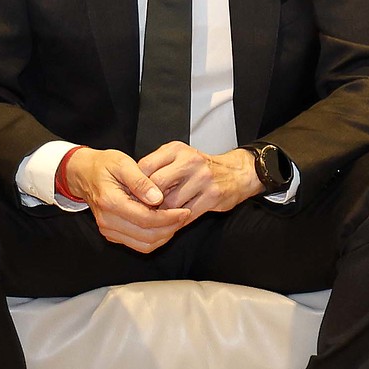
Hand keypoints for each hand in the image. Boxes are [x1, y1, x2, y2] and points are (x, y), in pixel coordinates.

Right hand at [61, 146, 192, 252]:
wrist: (85, 174)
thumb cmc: (104, 165)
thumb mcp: (123, 163)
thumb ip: (141, 181)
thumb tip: (157, 198)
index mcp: (110, 202)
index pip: (146, 219)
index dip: (169, 218)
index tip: (184, 211)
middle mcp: (107, 221)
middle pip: (146, 236)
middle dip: (170, 228)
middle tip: (184, 215)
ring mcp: (108, 229)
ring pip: (143, 245)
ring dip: (164, 236)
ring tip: (177, 220)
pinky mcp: (112, 234)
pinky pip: (137, 244)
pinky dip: (154, 238)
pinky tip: (165, 224)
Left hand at [139, 142, 262, 216]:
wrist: (237, 173)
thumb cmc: (200, 168)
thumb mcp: (178, 158)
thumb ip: (156, 167)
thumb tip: (131, 188)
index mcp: (176, 149)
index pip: (144, 167)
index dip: (136, 185)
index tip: (133, 195)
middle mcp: (190, 160)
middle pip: (156, 185)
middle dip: (148, 201)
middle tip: (145, 208)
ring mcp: (203, 178)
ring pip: (170, 203)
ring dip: (164, 213)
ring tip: (163, 214)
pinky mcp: (213, 195)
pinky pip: (186, 214)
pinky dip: (178, 220)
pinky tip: (177, 218)